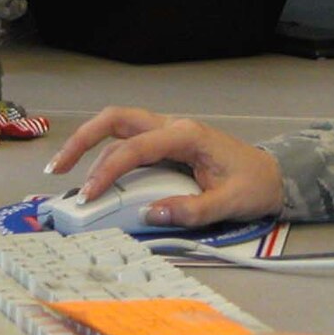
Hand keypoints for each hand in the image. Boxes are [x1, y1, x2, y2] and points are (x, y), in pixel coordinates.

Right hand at [45, 107, 283, 229]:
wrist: (274, 176)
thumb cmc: (255, 184)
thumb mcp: (229, 203)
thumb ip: (192, 210)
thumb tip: (151, 214)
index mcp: (187, 136)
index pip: (135, 148)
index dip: (107, 171)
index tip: (90, 195)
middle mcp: (173, 127)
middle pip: (116, 120)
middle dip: (82, 140)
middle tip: (59, 168)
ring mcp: (168, 133)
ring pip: (118, 126)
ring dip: (89, 144)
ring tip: (66, 171)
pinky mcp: (166, 144)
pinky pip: (129, 141)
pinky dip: (106, 152)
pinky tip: (95, 175)